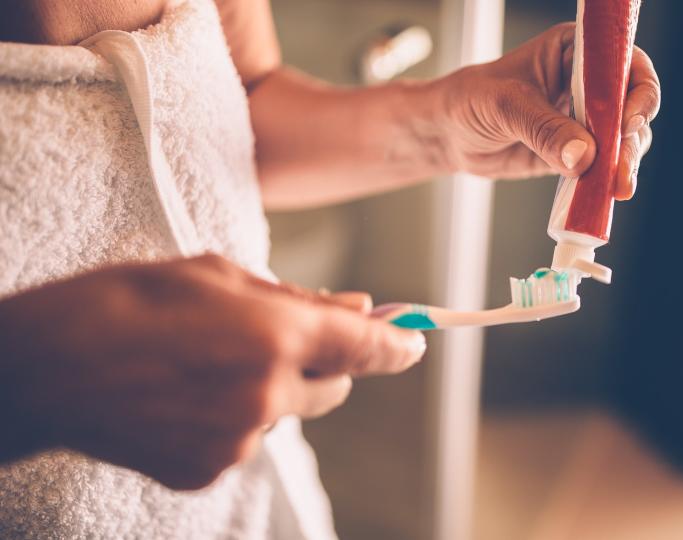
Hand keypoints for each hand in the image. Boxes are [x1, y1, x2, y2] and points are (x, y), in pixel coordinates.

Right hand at [0, 254, 424, 489]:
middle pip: (335, 389)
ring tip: (202, 363)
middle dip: (323, 364)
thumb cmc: (126, 302)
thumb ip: (293, 296)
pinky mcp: (209, 470)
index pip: (366, 348)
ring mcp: (240, 440)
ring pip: (284, 413)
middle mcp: (269, 394)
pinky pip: (244, 439)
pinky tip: (182, 396)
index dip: (397, 346)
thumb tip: (354, 306)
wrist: (44, 368)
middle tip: (280, 340)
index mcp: (276, 335)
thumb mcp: (214, 274)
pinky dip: (230, 418)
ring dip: (267, 389)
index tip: (413, 344)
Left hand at [434, 23, 660, 199]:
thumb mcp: (505, 106)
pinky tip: (603, 195)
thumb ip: (544, 129)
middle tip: (621, 168)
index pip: (623, 63)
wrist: (449, 134)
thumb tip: (584, 156)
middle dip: (631, 138)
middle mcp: (588, 82)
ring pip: (623, 140)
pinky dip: (605, 181)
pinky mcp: (578, 152)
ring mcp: (585, 119)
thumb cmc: (470, 101)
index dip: (635, 91)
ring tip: (617, 187)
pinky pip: (602, 166)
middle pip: (631, 106)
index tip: (627, 122)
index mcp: (575, 51)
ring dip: (624, 164)